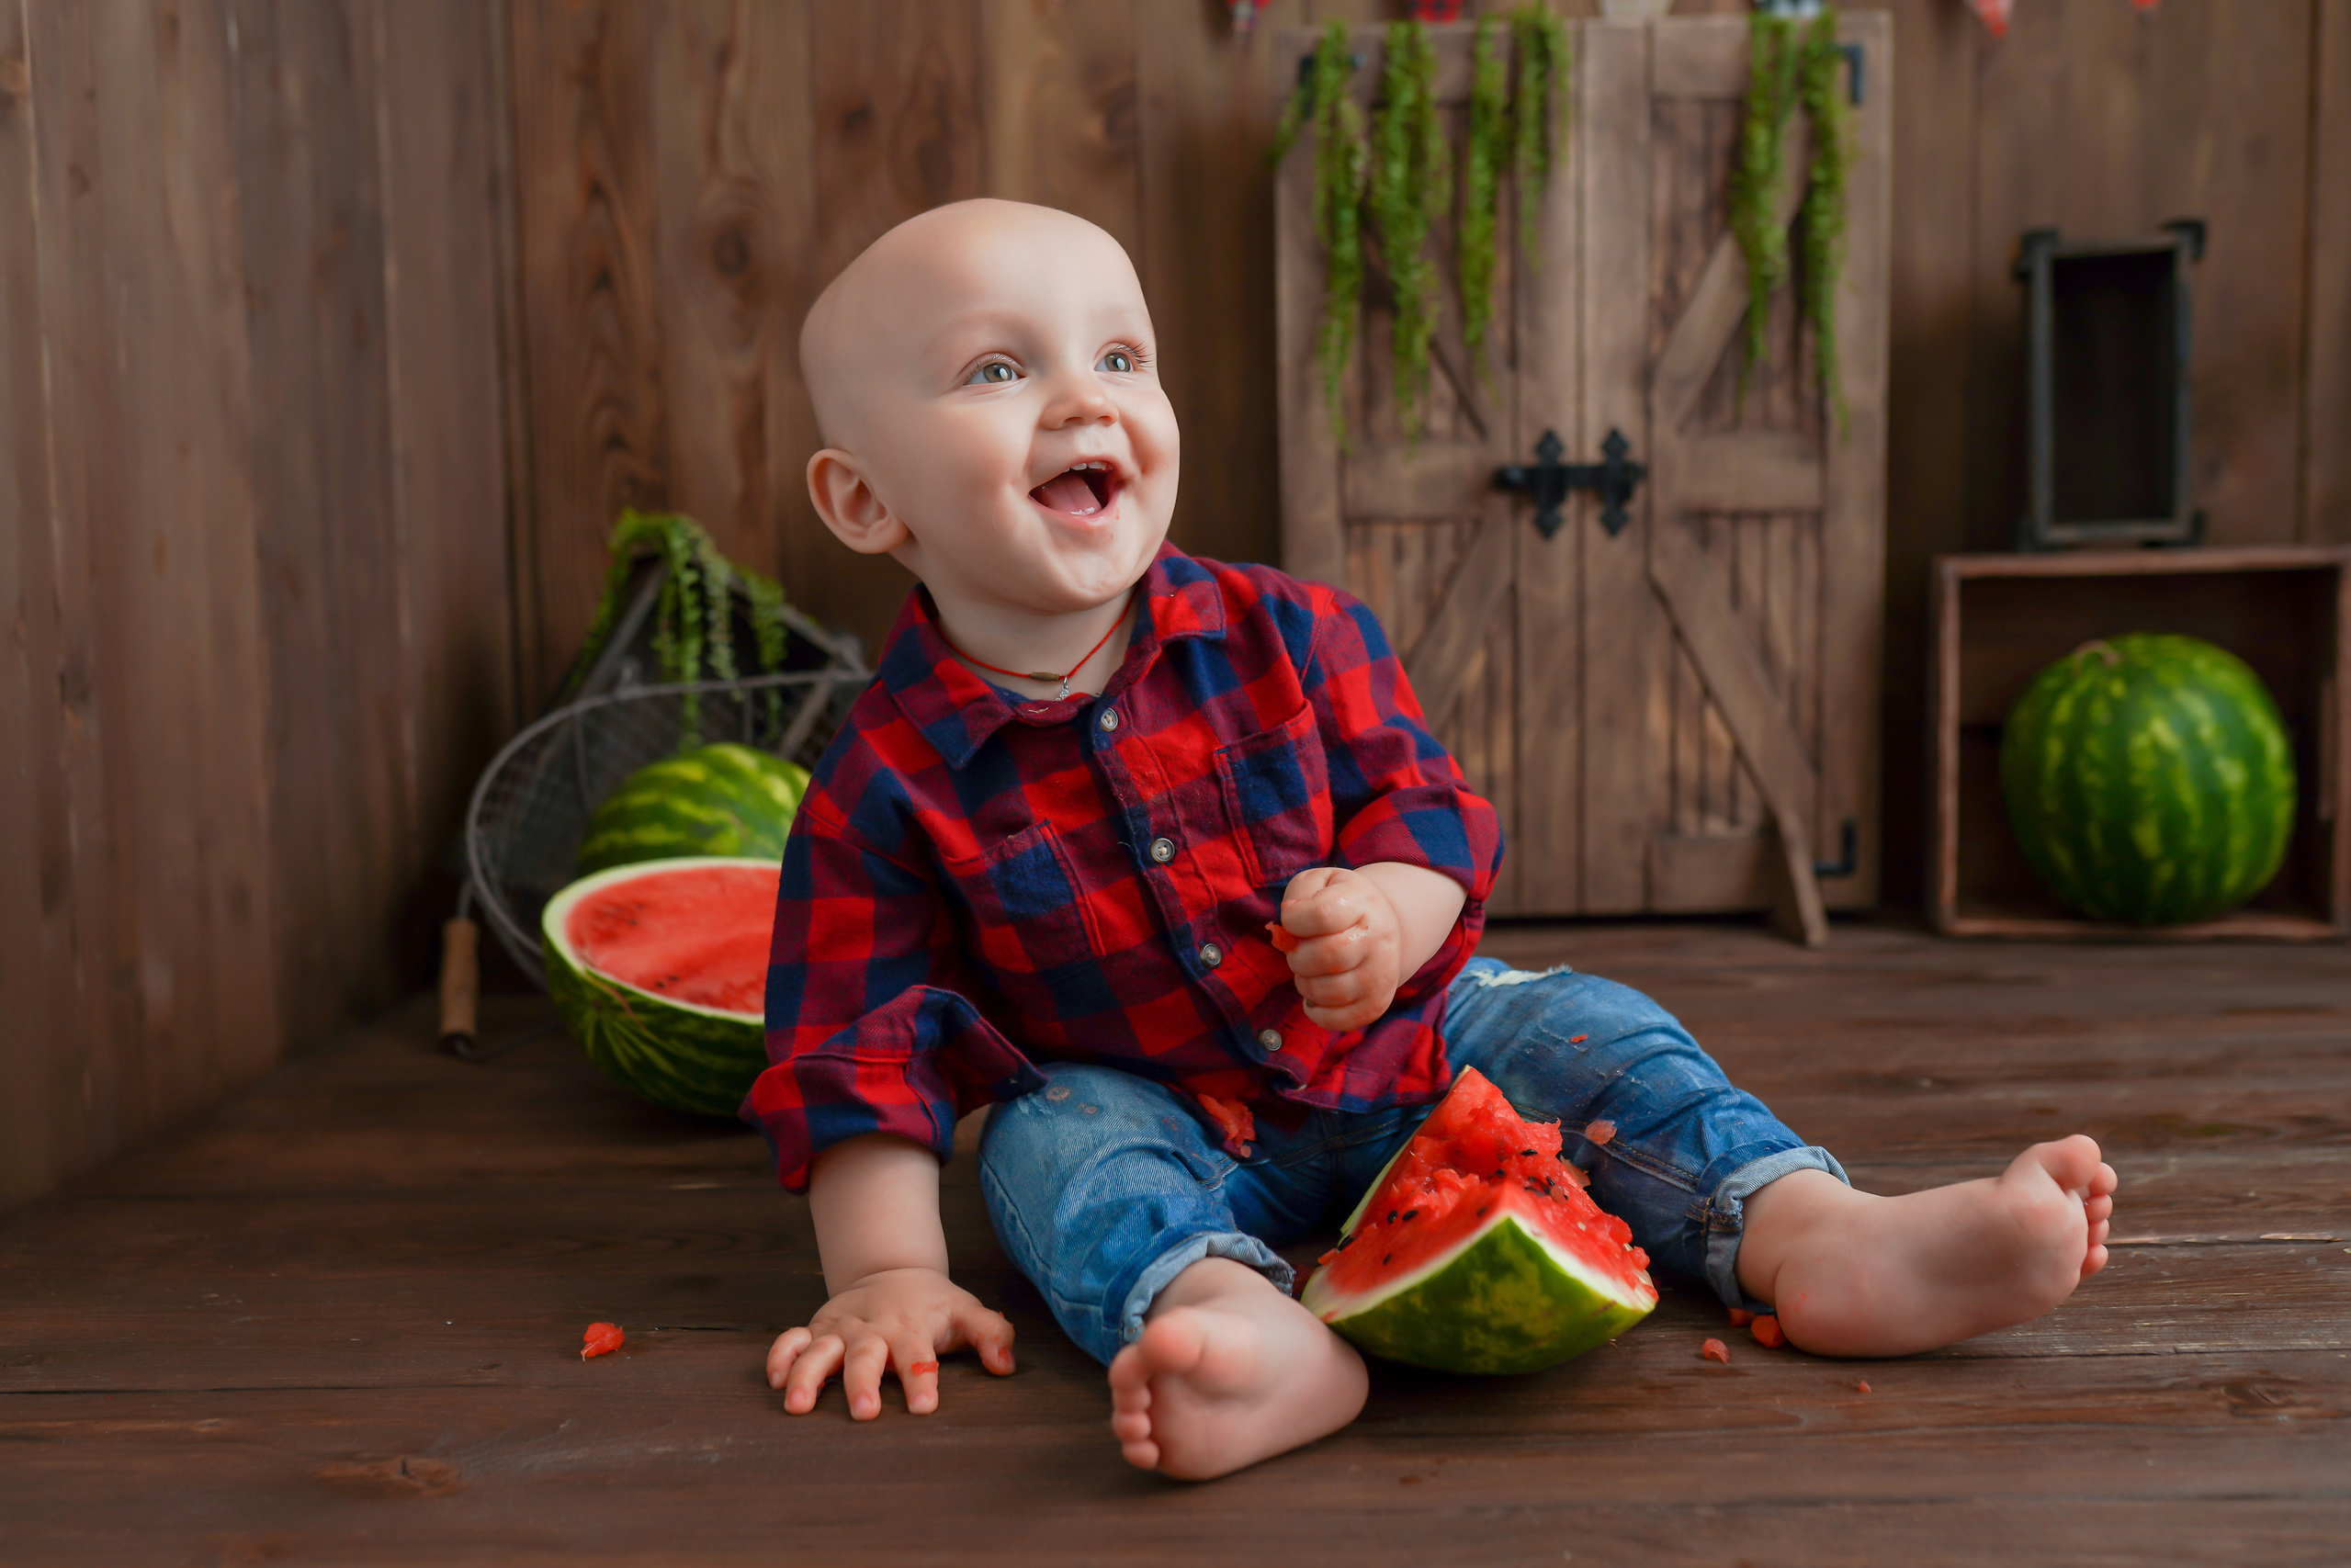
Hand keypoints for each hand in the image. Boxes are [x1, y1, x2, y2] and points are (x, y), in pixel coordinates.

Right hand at [766, 1265, 1015, 1418]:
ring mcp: (841, 1329)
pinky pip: (790, 1340)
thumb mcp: (967, 1311)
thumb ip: (992, 1334)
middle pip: (865, 1357)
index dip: (922, 1379)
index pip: (918, 1355)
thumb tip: (1006, 1365)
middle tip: (864, 1413)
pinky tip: (774, 1380)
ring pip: (819, 1351)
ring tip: (799, 1405)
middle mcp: (872, 1329)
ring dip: (807, 1376)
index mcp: (910, 1328)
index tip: (925, 1406)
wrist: (893, 1271)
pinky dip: (780, 1356)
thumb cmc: (933, 1304)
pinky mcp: (816, 1328)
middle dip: (862, 1384)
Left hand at [1274, 865, 1402, 1032]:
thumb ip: (1299, 893)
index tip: (1293, 920)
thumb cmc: (1340, 903)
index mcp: (1362, 901)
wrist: (1383, 926)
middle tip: (1299, 952)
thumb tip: (1288, 924)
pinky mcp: (1377, 1004)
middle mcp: (1378, 938)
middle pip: (1325, 957)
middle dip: (1298, 957)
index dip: (1294, 920)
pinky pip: (1338, 1020)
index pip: (1320, 914)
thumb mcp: (1320, 881)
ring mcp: (1381, 974)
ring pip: (1329, 992)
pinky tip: (1317, 995)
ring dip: (1305, 984)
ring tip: (1309, 972)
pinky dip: (1316, 1012)